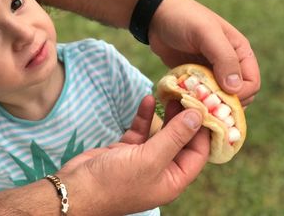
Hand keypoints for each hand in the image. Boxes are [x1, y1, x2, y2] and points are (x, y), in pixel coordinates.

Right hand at [57, 96, 208, 215]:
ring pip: (160, 133)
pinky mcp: (127, 150)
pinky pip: (141, 130)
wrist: (76, 189)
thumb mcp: (150, 159)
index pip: (198, 153)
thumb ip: (174, 137)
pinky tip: (148, 100)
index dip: (204, 130)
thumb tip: (198, 116)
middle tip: (189, 95)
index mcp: (173, 179)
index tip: (207, 106)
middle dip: (185, 118)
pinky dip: (145, 116)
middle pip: (180, 140)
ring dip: (166, 115)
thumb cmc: (115, 181)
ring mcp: (143, 159)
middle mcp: (161, 169)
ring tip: (172, 93)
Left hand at [149, 0, 260, 105]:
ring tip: (193, 103)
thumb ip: (224, 58)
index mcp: (239, 52)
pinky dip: (194, 100)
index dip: (240, 95)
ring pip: (217, 98)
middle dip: (223, 104)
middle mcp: (228, 64)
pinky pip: (200, 95)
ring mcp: (210, 72)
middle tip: (204, 105)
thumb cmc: (184, 19)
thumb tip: (235, 88)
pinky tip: (184, 99)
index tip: (219, 98)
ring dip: (207, 104)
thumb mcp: (206, 33)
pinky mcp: (195, 78)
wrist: (156, 17)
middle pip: (237, 95)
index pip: (252, 83)